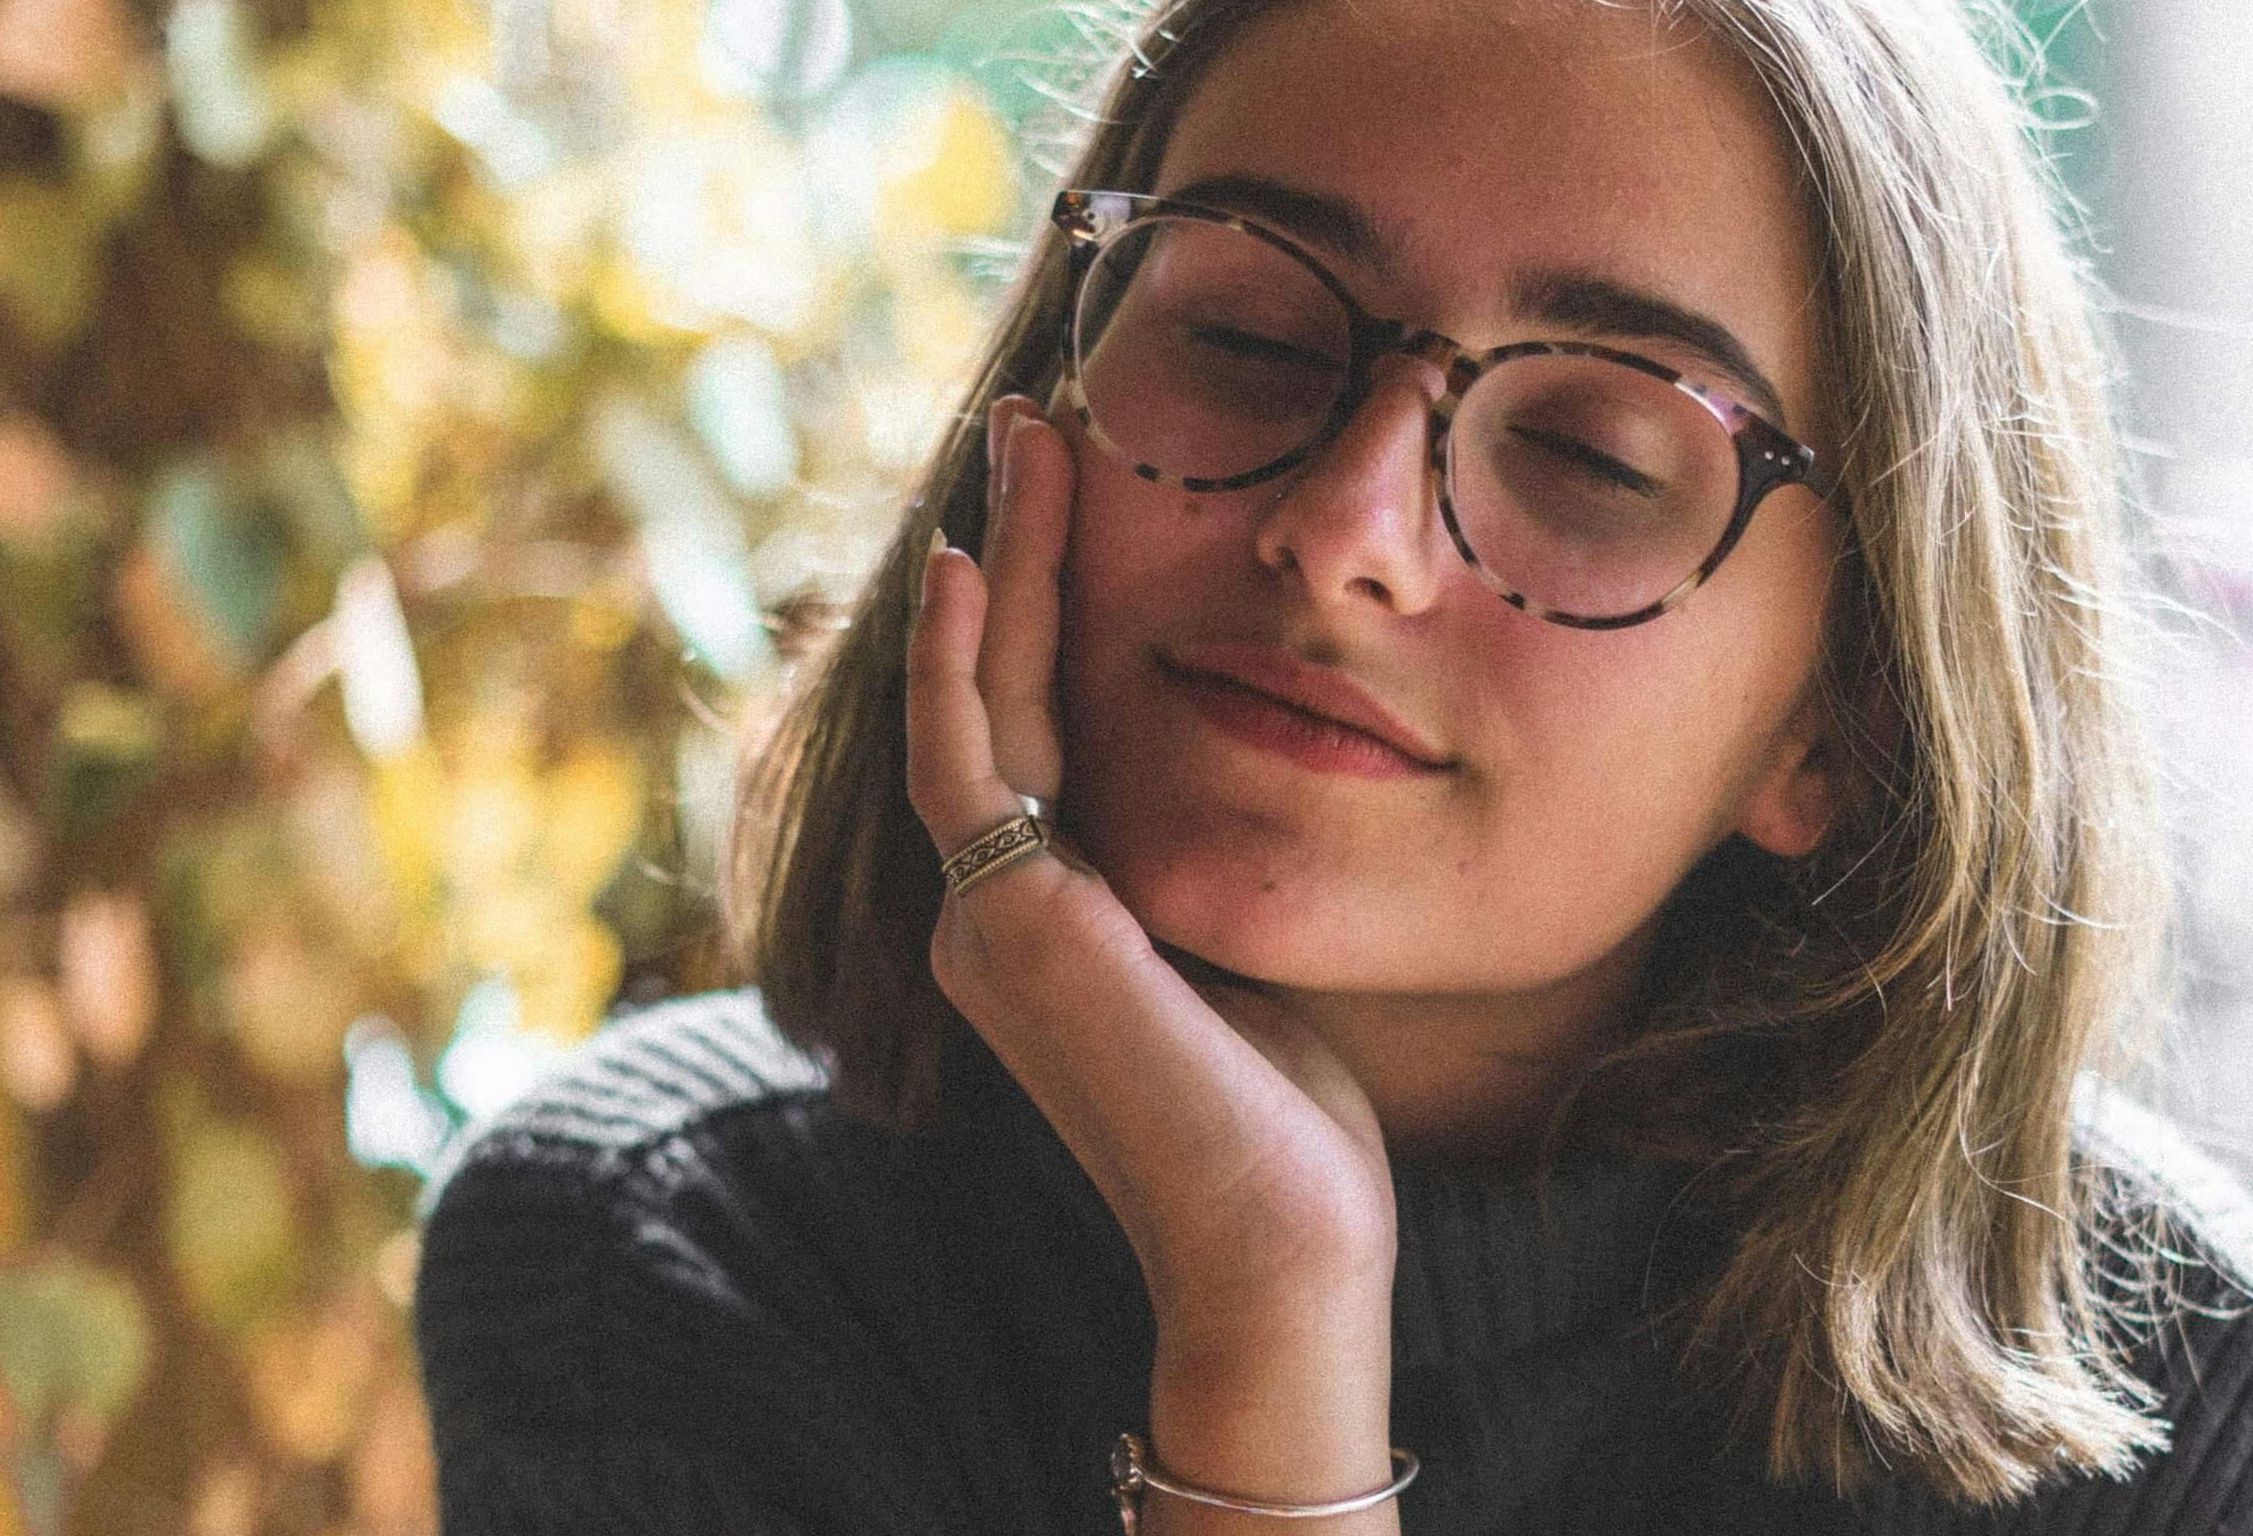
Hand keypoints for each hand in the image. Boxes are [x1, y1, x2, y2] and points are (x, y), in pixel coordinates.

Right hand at [904, 396, 1403, 1528]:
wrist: (1284, 1248)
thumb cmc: (1292, 1122)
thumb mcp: (1240, 951)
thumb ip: (1205, 859)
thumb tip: (1260, 753)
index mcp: (1043, 918)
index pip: (1031, 725)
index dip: (1037, 603)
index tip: (1074, 491)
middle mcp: (992, 914)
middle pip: (991, 689)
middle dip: (1009, 552)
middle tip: (1039, 423)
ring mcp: (988, 922)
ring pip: (976, 701)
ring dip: (994, 565)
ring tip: (1028, 442)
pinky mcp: (1013, 931)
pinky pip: (970, 760)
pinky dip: (960, 654)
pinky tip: (966, 558)